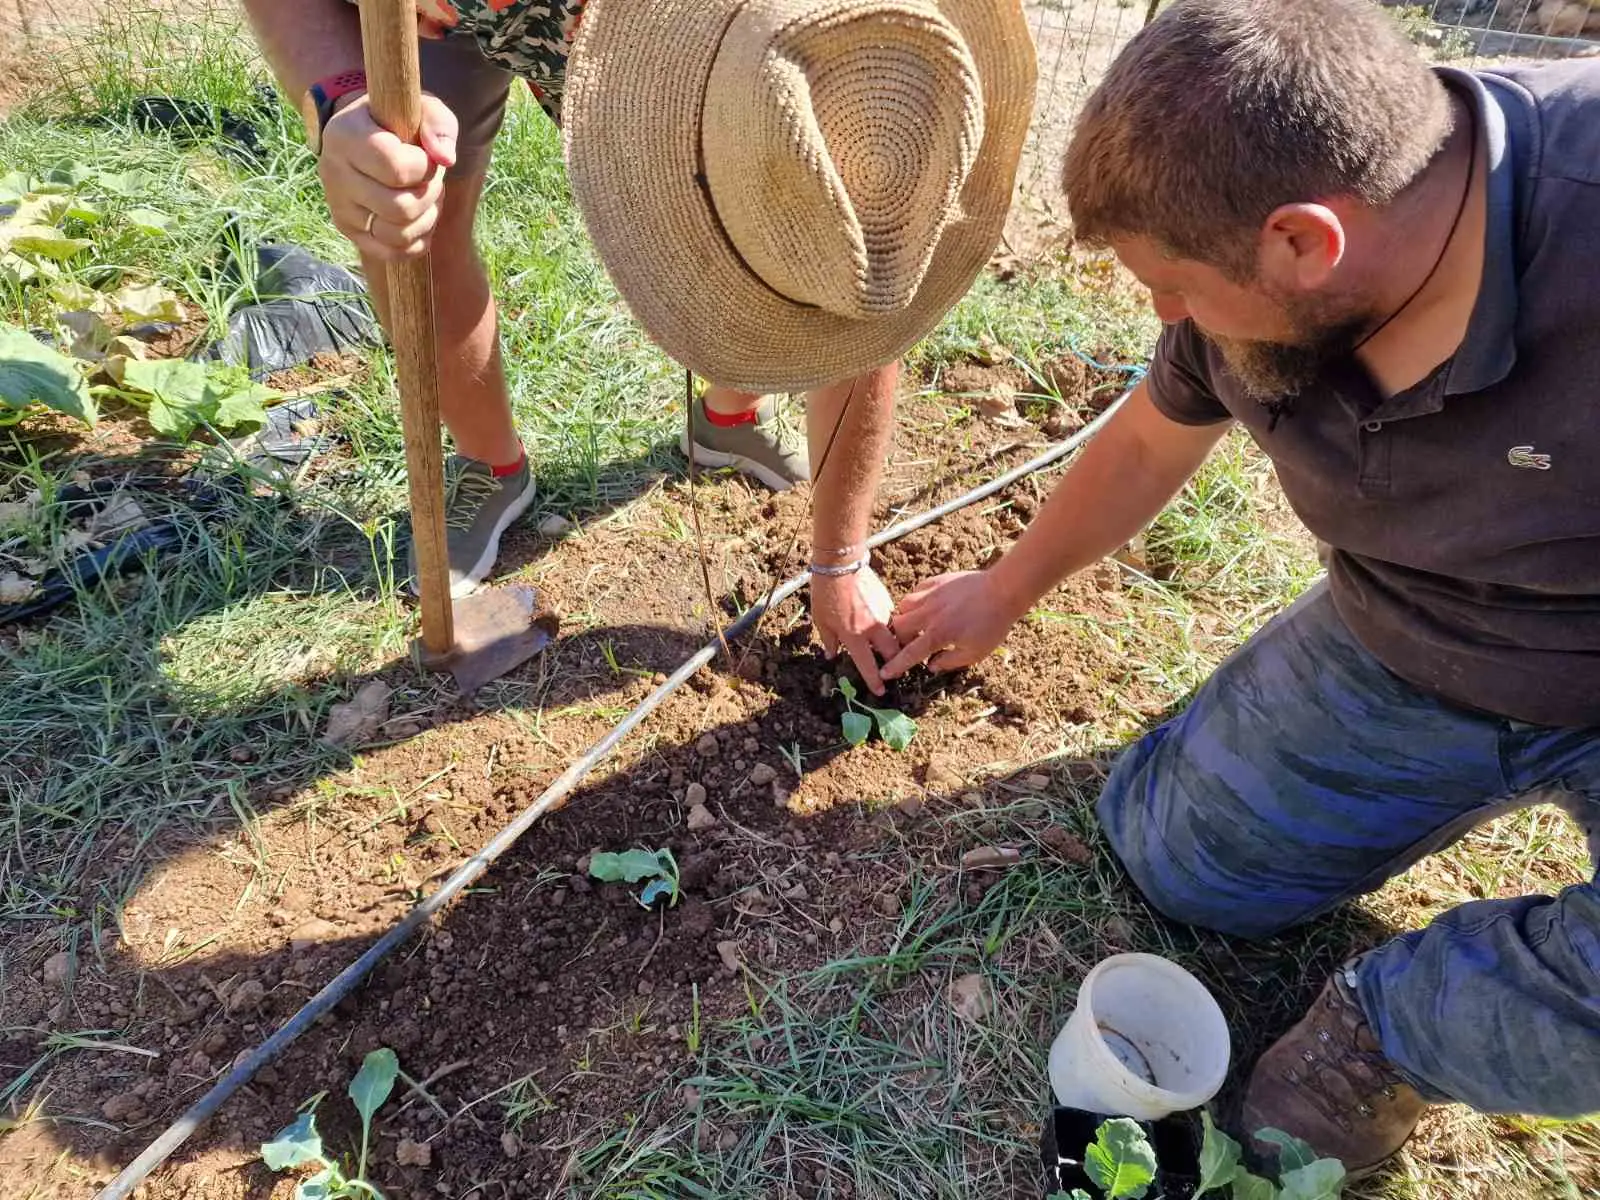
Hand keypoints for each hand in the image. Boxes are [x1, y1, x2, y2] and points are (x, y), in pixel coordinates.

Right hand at [318, 92, 456, 260]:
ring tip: (425, 197)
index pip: (396, 168)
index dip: (424, 167)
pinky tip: (419, 218)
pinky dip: (416, 240)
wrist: (364, 135)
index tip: (424, 155)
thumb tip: (446, 159)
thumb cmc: (398, 121)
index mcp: (346, 134)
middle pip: (400, 208)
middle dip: (428, 195)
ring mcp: (339, 206)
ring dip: (425, 219)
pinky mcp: (348, 230)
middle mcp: (334, 172)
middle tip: (429, 179)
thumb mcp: (422, 108)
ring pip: (397, 235)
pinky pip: (392, 253)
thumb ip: (439, 124)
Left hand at [811, 565, 900, 696]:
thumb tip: (832, 655)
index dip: (875, 681)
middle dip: (893, 662)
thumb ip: (829, 640)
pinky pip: (891, 618)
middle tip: (890, 668)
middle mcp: (872, 628)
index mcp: (854, 636)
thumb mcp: (821, 620)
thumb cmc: (826, 593)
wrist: (841, 564)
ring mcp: (882, 613)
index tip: (881, 691)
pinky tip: (880, 622)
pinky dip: (888, 624)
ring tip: (887, 646)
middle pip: (891, 652)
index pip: (868, 665)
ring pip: (894, 635)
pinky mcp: (887, 600)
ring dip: (892, 643)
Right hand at [882, 570, 1023, 678]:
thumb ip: (950, 661)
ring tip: (916, 623)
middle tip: (912, 643)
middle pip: (899, 627)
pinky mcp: (936, 582)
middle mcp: (929, 615)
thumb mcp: (975, 652)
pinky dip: (915, 601)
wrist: (1003, 591)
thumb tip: (932, 665)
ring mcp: (931, 595)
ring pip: (903, 606)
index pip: (910, 654)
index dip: (896, 665)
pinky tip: (925, 606)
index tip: (885, 673)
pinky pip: (915, 591)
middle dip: (901, 638)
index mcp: (939, 635)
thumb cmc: (992, 625)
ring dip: (905, 617)